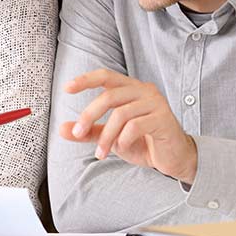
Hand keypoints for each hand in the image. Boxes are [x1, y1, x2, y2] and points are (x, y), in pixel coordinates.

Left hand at [60, 69, 197, 183]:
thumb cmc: (143, 142)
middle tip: (77, 133)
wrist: (173, 159)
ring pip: (121, 114)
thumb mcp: (111, 136)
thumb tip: (62, 129)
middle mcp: (144, 90)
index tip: (66, 88)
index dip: (86, 79)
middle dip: (89, 115)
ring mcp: (156, 103)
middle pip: (109, 96)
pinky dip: (123, 139)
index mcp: (130, 88)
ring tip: (100, 153)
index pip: (105, 76)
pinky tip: (122, 147)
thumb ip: (89, 131)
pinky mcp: (163, 119)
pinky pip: (135, 126)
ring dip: (106, 135)